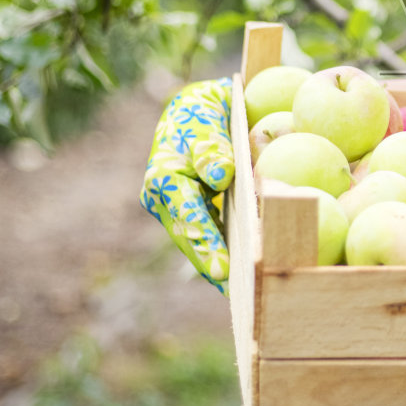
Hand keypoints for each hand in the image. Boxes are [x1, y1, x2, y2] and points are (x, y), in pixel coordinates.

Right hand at [139, 77, 235, 292]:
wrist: (193, 111)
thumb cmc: (200, 114)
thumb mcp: (203, 121)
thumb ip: (209, 149)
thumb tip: (221, 176)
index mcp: (164, 180)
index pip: (188, 217)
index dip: (206, 243)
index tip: (222, 267)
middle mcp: (163, 201)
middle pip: (190, 239)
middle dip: (211, 265)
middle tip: (234, 292)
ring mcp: (175, 210)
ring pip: (197, 242)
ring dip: (216, 265)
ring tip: (241, 294)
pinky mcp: (190, 213)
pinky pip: (207, 234)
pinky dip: (222, 252)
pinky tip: (242, 274)